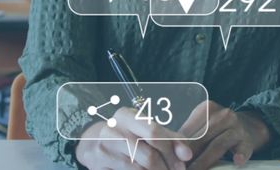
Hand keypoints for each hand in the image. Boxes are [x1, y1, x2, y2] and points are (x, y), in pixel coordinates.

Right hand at [75, 107, 193, 169]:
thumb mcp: (146, 130)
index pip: (155, 133)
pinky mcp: (98, 166)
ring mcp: (103, 150)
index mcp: (126, 115)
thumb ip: (170, 139)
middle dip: (166, 168)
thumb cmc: (127, 135)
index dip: (172, 151)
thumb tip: (187, 155)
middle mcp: (112, 130)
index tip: (183, 163)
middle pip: (148, 155)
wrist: (92, 143)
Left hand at [178, 101, 270, 169]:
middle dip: (187, 158)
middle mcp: (222, 115)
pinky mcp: (248, 140)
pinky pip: (243, 149)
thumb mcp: (204, 126)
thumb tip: (168, 153)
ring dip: (204, 162)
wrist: (250, 125)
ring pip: (217, 145)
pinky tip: (236, 162)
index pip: (188, 131)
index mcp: (206, 109)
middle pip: (200, 139)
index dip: (176, 149)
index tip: (169, 161)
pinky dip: (239, 156)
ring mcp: (236, 127)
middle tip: (178, 168)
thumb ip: (188, 137)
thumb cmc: (219, 129)